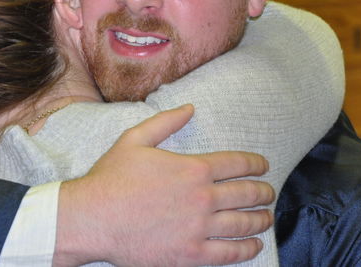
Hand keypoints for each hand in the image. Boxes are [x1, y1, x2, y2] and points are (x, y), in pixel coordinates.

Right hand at [54, 104, 274, 265]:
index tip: (262, 166)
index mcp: (193, 168)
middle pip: (247, 193)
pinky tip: (253, 245)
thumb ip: (166, 121)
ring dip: (261, 220)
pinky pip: (229, 253)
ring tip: (266, 218)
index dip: (255, 164)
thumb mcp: (135, 139)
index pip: (238, 164)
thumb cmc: (111, 178)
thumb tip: (190, 107)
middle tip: (269, 192)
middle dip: (263, 192)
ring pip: (244, 223)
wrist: (92, 218)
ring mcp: (199, 228)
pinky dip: (247, 248)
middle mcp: (203, 197)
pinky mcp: (191, 254)